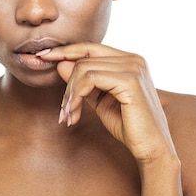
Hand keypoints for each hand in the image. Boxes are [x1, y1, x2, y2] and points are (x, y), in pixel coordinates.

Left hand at [38, 42, 175, 163]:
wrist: (152, 148)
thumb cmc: (128, 125)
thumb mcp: (100, 100)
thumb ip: (83, 81)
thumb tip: (60, 63)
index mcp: (129, 60)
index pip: (90, 47)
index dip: (65, 50)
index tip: (43, 56)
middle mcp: (133, 59)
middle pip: (84, 57)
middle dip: (67, 84)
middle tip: (62, 110)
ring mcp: (133, 67)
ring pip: (84, 68)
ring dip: (70, 94)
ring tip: (68, 115)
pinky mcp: (130, 80)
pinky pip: (90, 79)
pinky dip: (76, 96)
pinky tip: (74, 113)